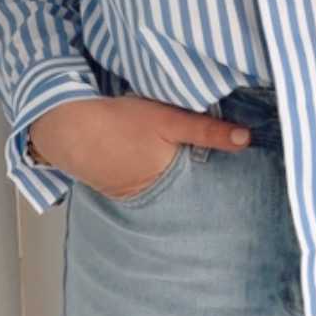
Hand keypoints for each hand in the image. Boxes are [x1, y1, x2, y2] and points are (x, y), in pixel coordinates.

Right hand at [26, 94, 249, 198]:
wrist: (68, 128)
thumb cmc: (120, 121)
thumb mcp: (169, 119)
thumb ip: (207, 130)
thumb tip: (247, 139)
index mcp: (171, 179)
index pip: (205, 187)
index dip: (220, 183)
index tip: (238, 183)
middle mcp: (154, 195)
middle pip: (185, 192)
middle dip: (199, 188)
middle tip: (218, 185)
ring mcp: (133, 195)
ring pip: (164, 192)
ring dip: (174, 186)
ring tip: (190, 180)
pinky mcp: (117, 190)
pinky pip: (143, 189)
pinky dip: (151, 182)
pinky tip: (152, 170)